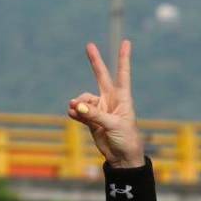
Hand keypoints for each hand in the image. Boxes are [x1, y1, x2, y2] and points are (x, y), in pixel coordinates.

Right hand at [67, 40, 143, 167]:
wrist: (122, 158)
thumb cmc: (126, 140)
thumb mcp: (113, 125)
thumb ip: (95, 114)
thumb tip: (78, 106)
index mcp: (122, 99)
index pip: (123, 74)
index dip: (124, 59)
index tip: (127, 42)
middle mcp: (111, 101)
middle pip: (101, 76)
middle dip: (95, 62)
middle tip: (89, 45)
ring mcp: (100, 109)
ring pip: (83, 99)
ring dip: (78, 102)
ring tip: (76, 110)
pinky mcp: (91, 119)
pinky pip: (79, 110)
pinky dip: (75, 112)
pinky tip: (73, 114)